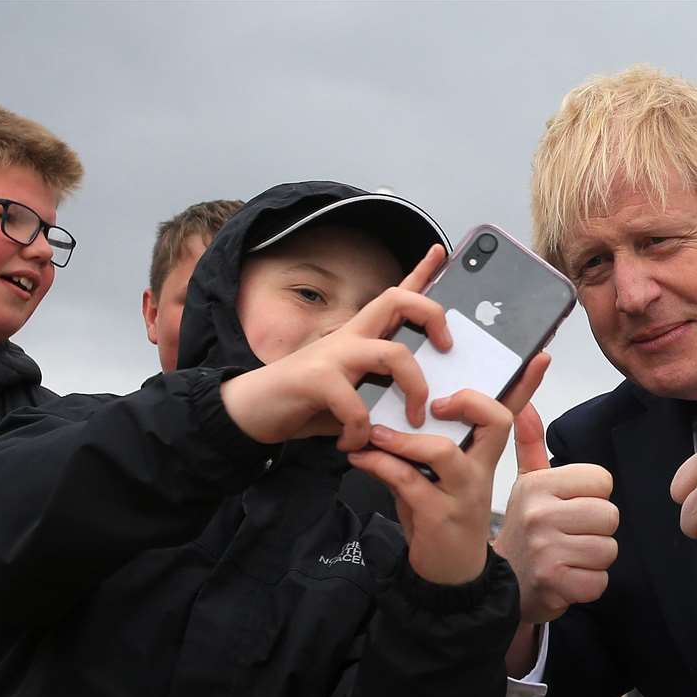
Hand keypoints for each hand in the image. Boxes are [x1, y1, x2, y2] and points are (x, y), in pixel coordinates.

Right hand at [220, 245, 450, 451]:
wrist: (250, 411)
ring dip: (414, 389)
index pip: (394, 296)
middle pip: (398, 301)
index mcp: (357, 335)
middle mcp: (348, 337)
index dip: (420, 272)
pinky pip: (357, 406)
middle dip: (433, 316)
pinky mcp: (317, 381)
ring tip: (413, 418)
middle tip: (446, 350)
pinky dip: (362, 432)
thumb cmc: (303, 403)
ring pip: (392, 353)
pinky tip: (352, 445)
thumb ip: (376, 393)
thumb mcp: (348, 394)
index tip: (441, 252)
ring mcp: (332, 356)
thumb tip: (413, 410)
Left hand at [348, 353, 550, 585]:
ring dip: (405, 437)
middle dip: (468, 401)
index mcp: (484, 457)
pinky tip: (360, 457)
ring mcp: (462, 494)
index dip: (526, 385)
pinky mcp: (438, 516)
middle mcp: (480, 472)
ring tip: (375, 432)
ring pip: (444, 451)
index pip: (510, 413)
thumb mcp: (436, 477)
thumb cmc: (439, 518)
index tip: (537, 356)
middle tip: (435, 402)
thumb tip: (394, 409)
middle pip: (495, 422)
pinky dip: (379, 464)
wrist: (445, 577)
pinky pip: (407, 480)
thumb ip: (424, 446)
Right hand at [491, 403, 618, 623]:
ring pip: (608, 549)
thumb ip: (530, 444)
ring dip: (593, 559)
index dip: (592, 497)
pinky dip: (588, 584)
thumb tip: (525, 405)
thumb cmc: (523, 531)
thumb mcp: (525, 485)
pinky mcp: (554, 583)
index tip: (569, 508)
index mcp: (537, 485)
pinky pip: (600, 581)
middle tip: (569, 536)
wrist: (498, 586)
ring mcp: (546, 549)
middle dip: (596, 530)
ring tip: (568, 557)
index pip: (602, 480)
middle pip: (609, 515)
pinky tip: (567, 579)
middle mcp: (539, 514)